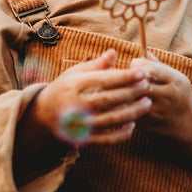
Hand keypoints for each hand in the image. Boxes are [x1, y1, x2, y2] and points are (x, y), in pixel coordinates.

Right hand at [33, 49, 151, 145]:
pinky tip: (133, 123)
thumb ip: (96, 65)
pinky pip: (108, 139)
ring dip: (133, 112)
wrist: (43, 116)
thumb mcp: (75, 74)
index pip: (102, 80)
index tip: (140, 72)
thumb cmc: (64, 89)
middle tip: (147, 86)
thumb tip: (114, 51)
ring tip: (148, 103)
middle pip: (109, 100)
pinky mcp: (85, 139)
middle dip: (131, 92)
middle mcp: (77, 106)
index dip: (123, 77)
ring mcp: (81, 125)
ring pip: (111, 120)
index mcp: (74, 86)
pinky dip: (122, 133)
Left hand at [129, 53, 191, 140]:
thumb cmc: (179, 95)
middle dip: (128, 78)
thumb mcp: (176, 78)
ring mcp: (159, 113)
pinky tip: (124, 101)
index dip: (138, 64)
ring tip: (121, 87)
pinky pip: (130, 113)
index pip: (150, 69)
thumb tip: (143, 52)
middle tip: (124, 75)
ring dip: (124, 92)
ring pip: (132, 100)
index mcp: (176, 82)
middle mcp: (168, 97)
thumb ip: (159, 65)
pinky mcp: (149, 125)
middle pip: (140, 84)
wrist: (189, 125)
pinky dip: (124, 106)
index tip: (134, 64)